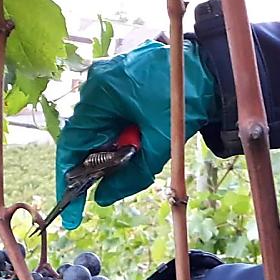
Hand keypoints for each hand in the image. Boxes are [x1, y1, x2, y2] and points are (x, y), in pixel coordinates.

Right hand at [56, 40, 218, 229]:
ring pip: (98, 129)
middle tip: (102, 191)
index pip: (72, 142)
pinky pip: (110, 118)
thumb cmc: (187, 97)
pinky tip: (135, 147)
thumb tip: (104, 198)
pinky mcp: (121, 84)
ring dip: (110, 152)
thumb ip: (131, 175)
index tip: (70, 208)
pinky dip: (119, 138)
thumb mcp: (160, 143)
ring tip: (132, 160)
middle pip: (84, 136)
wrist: (212, 71)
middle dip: (93, 167)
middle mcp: (98, 83)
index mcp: (100, 91)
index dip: (67, 178)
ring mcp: (108, 81)